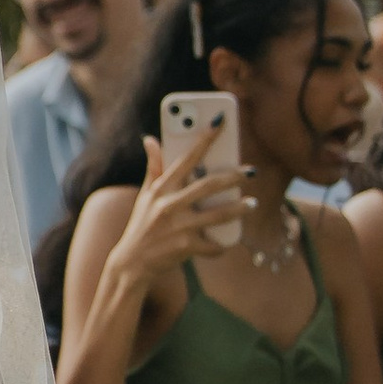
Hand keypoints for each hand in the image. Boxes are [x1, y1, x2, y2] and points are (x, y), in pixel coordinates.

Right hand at [109, 138, 248, 283]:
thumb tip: (150, 140)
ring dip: (239, 209)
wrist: (131, 263)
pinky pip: (212, 244)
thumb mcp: (146, 196)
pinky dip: (221, 245)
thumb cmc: (141, 225)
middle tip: (251, 172)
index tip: (220, 120)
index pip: (186, 157)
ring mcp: (177, 226)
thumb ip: (153, 168)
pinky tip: (227, 242)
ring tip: (251, 204)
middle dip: (234, 177)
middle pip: (209, 185)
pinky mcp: (184, 247)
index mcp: (161, 188)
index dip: (204, 138)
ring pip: (218, 215)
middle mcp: (168, 205)